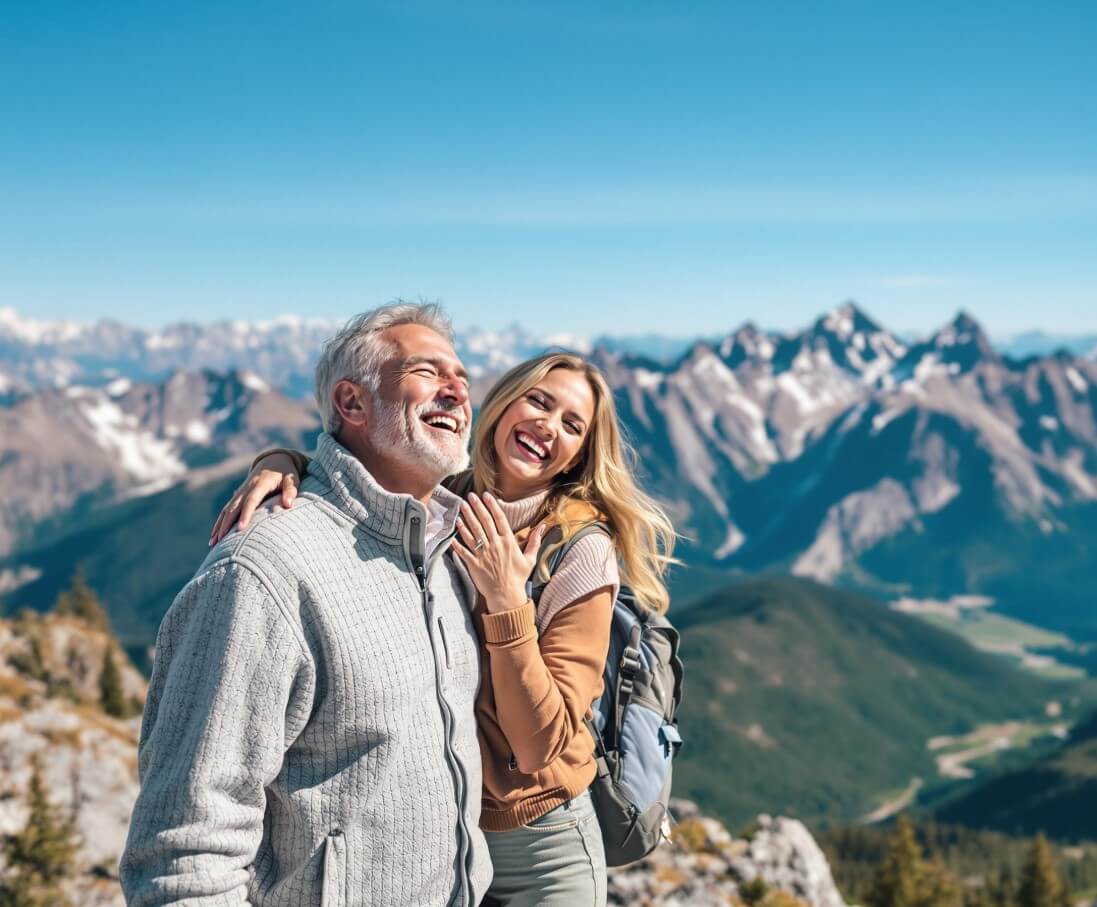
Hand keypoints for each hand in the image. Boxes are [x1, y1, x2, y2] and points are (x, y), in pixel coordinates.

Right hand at [210, 452, 300, 544]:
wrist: (274, 460)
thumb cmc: (286, 473)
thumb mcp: (292, 479)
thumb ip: (291, 490)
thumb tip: (289, 504)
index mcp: (260, 484)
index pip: (251, 500)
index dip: (246, 514)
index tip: (240, 528)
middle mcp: (247, 488)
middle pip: (234, 507)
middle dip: (226, 524)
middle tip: (220, 541)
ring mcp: (240, 492)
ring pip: (227, 510)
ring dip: (219, 525)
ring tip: (213, 542)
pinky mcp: (238, 496)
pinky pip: (226, 510)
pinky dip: (220, 522)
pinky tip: (215, 536)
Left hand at [452, 492, 546, 613]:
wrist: (506, 596)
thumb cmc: (518, 578)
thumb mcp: (530, 559)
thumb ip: (535, 541)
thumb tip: (543, 526)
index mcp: (508, 542)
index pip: (499, 519)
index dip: (492, 506)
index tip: (486, 495)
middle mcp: (495, 545)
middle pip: (484, 522)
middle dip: (477, 507)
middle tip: (470, 495)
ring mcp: (483, 554)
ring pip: (473, 532)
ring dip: (466, 518)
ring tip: (461, 506)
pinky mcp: (474, 564)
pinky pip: (464, 550)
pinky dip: (458, 540)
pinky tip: (454, 530)